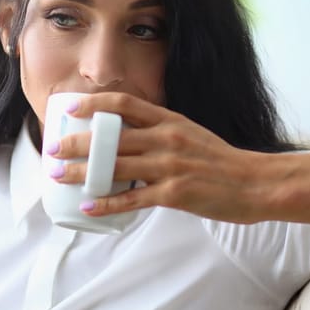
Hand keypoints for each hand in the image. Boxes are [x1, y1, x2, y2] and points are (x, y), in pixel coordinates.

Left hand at [48, 92, 272, 223]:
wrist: (256, 183)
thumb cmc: (221, 161)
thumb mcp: (190, 134)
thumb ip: (160, 132)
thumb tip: (126, 137)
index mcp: (170, 121)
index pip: (124, 104)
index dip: (93, 103)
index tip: (69, 106)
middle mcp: (167, 139)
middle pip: (111, 137)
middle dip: (76, 141)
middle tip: (53, 147)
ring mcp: (170, 166)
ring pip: (115, 167)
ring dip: (81, 171)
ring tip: (58, 174)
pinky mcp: (174, 193)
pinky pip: (132, 198)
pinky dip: (106, 203)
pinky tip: (88, 206)